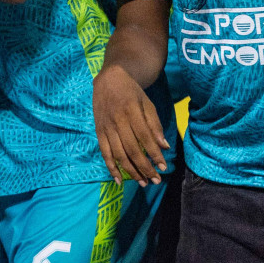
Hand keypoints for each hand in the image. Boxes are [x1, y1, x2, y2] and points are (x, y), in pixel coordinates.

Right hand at [92, 63, 168, 185]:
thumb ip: (155, 125)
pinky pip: (104, 152)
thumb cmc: (131, 92)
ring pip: (118, 154)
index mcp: (131, 111)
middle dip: (145, 167)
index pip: (144, 137)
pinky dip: (111, 168)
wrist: (108, 80)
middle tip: (156, 180)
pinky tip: (119, 180)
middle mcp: (117, 121)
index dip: (154, 154)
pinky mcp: (98, 131)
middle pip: (131, 149)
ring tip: (143, 182)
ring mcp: (106, 127)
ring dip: (131, 171)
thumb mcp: (147, 103)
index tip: (164, 167)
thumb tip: (164, 147)